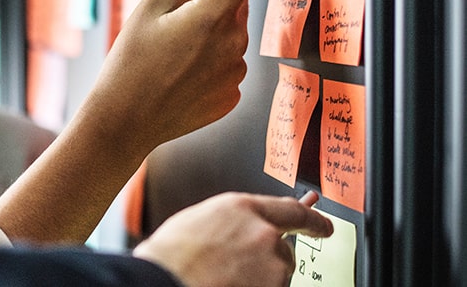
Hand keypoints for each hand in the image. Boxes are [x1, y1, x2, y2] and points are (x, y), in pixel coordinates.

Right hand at [81, 0, 309, 152]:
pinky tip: (178, 82)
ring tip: (168, 61)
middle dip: (208, 8)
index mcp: (211, 13)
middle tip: (168, 31)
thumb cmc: (129, 63)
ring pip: (229, 40)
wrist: (123, 123)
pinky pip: (225, 69)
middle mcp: (232, 42)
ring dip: (206, 41)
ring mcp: (235, 73)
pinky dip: (206, 69)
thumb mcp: (146, 8)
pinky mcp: (231, 97)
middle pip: (232, 7)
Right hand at [132, 191, 333, 286]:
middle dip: (267, 259)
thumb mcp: (197, 222)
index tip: (325, 226)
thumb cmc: (169, 257)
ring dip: (259, 278)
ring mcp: (270, 266)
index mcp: (241, 208)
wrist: (164, 281)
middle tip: (237, 266)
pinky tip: (227, 284)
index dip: (313, 219)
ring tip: (222, 277)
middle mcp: (262, 233)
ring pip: (276, 275)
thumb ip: (229, 222)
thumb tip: (238, 232)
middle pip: (282, 249)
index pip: (292, 210)